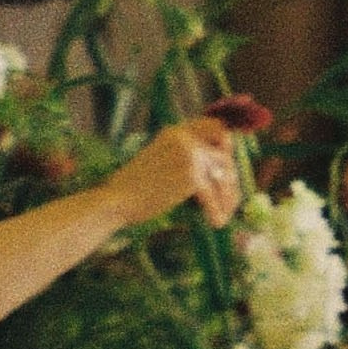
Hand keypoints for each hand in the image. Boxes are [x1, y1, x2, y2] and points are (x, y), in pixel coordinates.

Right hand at [110, 120, 244, 232]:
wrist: (116, 199)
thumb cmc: (134, 188)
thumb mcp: (160, 160)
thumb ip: (184, 158)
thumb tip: (218, 171)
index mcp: (176, 132)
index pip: (215, 126)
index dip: (226, 144)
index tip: (229, 164)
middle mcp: (184, 138)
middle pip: (224, 152)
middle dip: (231, 177)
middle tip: (230, 199)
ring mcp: (189, 155)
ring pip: (223, 175)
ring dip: (227, 197)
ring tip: (223, 214)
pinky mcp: (191, 176)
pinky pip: (213, 194)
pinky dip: (216, 210)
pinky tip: (215, 222)